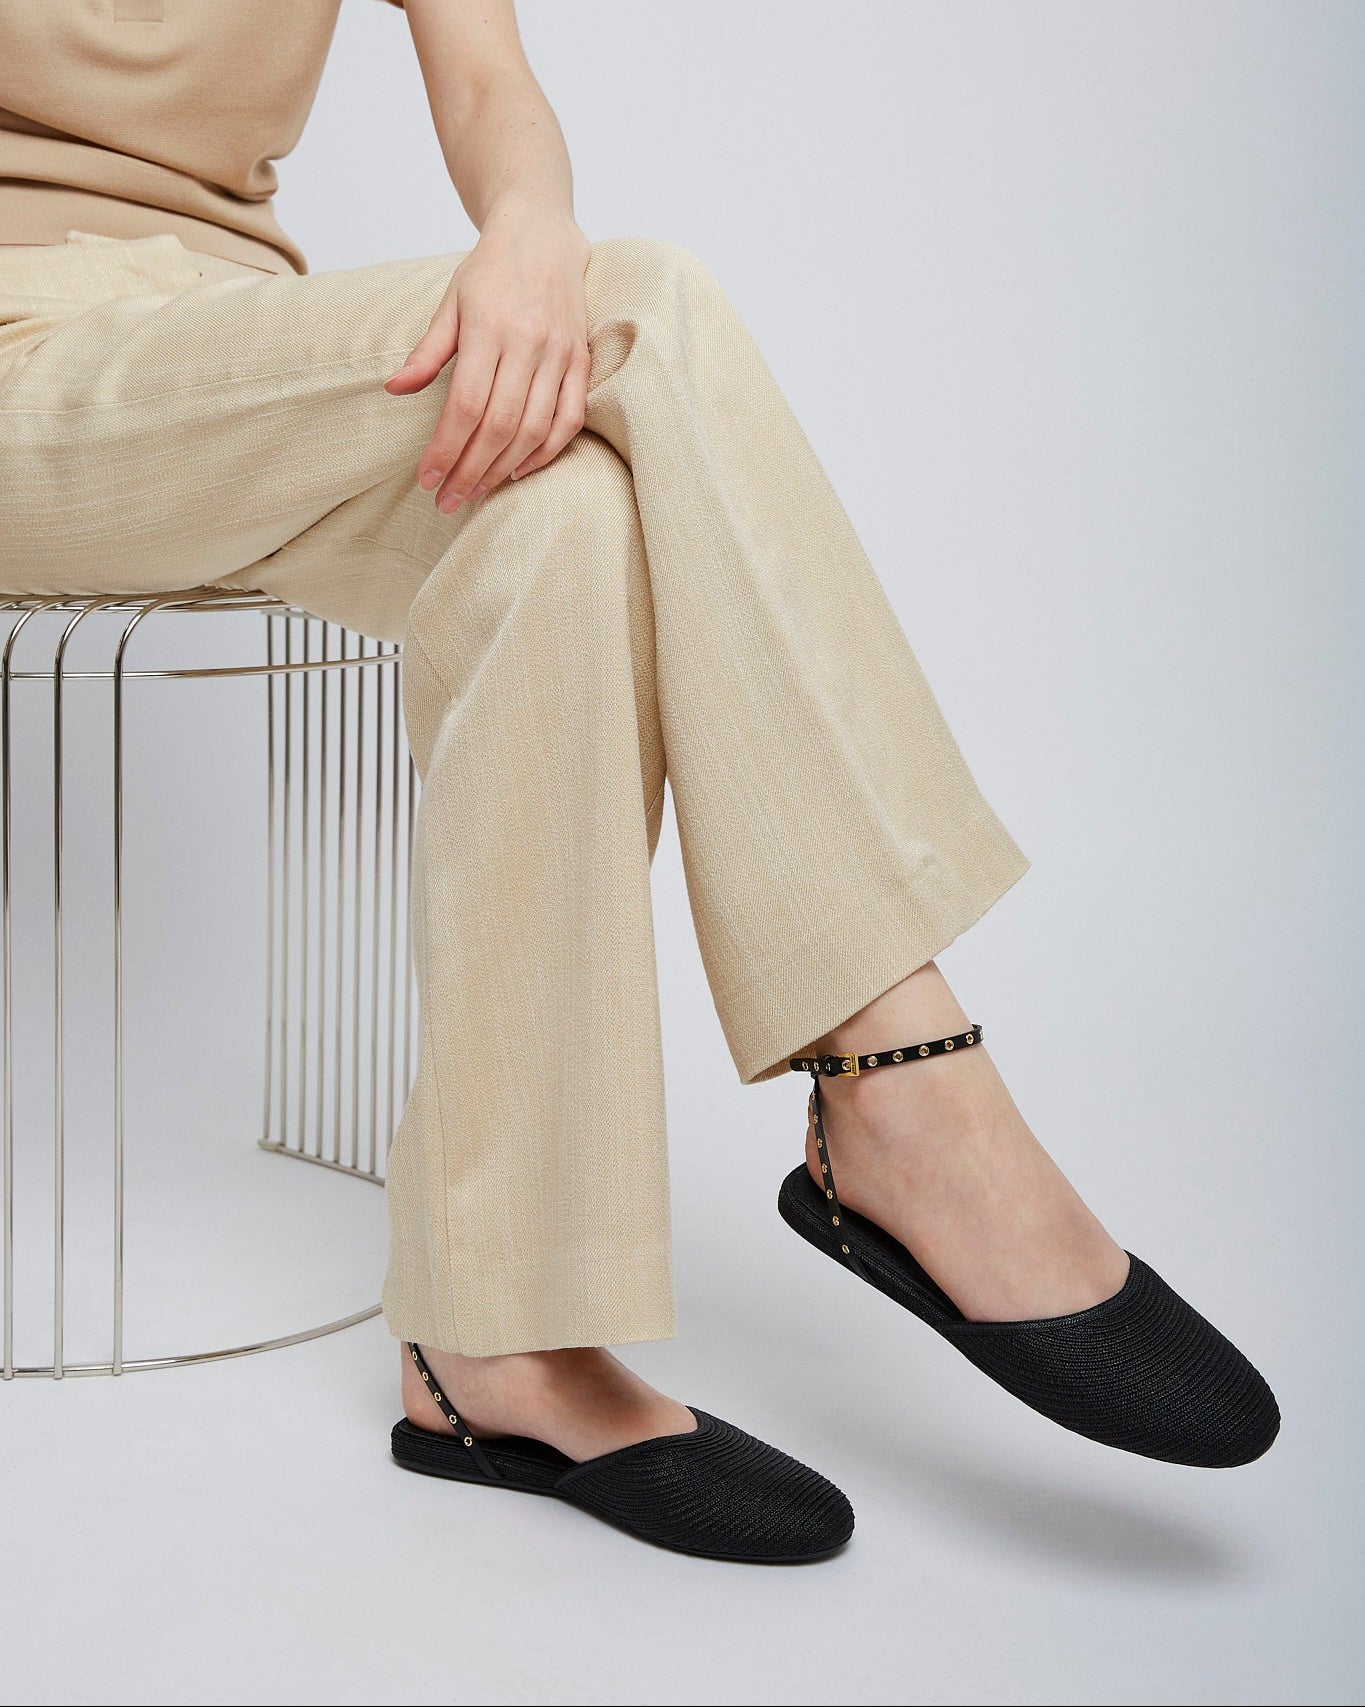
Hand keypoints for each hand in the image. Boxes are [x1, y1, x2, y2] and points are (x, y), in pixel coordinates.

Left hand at [384, 202, 591, 510]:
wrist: (543, 235)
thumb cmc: (490, 270)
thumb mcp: (450, 302)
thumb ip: (427, 351)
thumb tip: (395, 389)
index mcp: (489, 327)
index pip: (466, 404)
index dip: (446, 449)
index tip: (427, 480)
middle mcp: (528, 343)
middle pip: (499, 425)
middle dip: (470, 470)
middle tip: (448, 500)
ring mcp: (559, 354)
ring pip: (534, 429)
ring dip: (503, 469)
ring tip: (477, 492)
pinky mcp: (580, 361)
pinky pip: (569, 419)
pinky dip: (546, 451)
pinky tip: (519, 470)